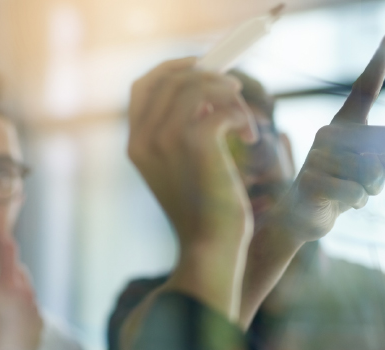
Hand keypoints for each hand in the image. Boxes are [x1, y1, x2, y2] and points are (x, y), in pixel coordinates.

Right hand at [0, 229, 42, 349]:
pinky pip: (33, 308)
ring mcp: (36, 309)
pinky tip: (12, 317)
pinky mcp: (40, 325)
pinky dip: (23, 306)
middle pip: (19, 270)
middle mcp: (27, 293)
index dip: (2, 236)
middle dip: (8, 266)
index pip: (8, 251)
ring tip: (2, 295)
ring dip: (16, 287)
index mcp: (9, 285)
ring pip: (27, 289)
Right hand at [127, 57, 258, 320]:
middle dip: (208, 75)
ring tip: (244, 120)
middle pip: (171, 78)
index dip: (172, 68)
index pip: (142, 85)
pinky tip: (248, 138)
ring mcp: (165, 141)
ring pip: (197, 85)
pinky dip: (241, 116)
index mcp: (135, 144)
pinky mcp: (195, 145)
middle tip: (234, 89)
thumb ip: (179, 130)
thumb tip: (205, 91)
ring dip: (229, 95)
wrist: (209, 246)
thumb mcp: (181, 166)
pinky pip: (221, 106)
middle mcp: (143, 139)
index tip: (201, 68)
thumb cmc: (202, 209)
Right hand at [272, 34, 384, 241]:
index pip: (365, 90)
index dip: (379, 63)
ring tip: (353, 192)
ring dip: (371, 189)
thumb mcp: (372, 169)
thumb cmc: (340, 187)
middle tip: (375, 183)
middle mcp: (328, 134)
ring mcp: (317, 156)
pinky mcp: (310, 180)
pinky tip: (341, 202)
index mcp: (344, 126)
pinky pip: (355, 191)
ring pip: (372, 171)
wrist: (302, 216)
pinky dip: (356, 202)